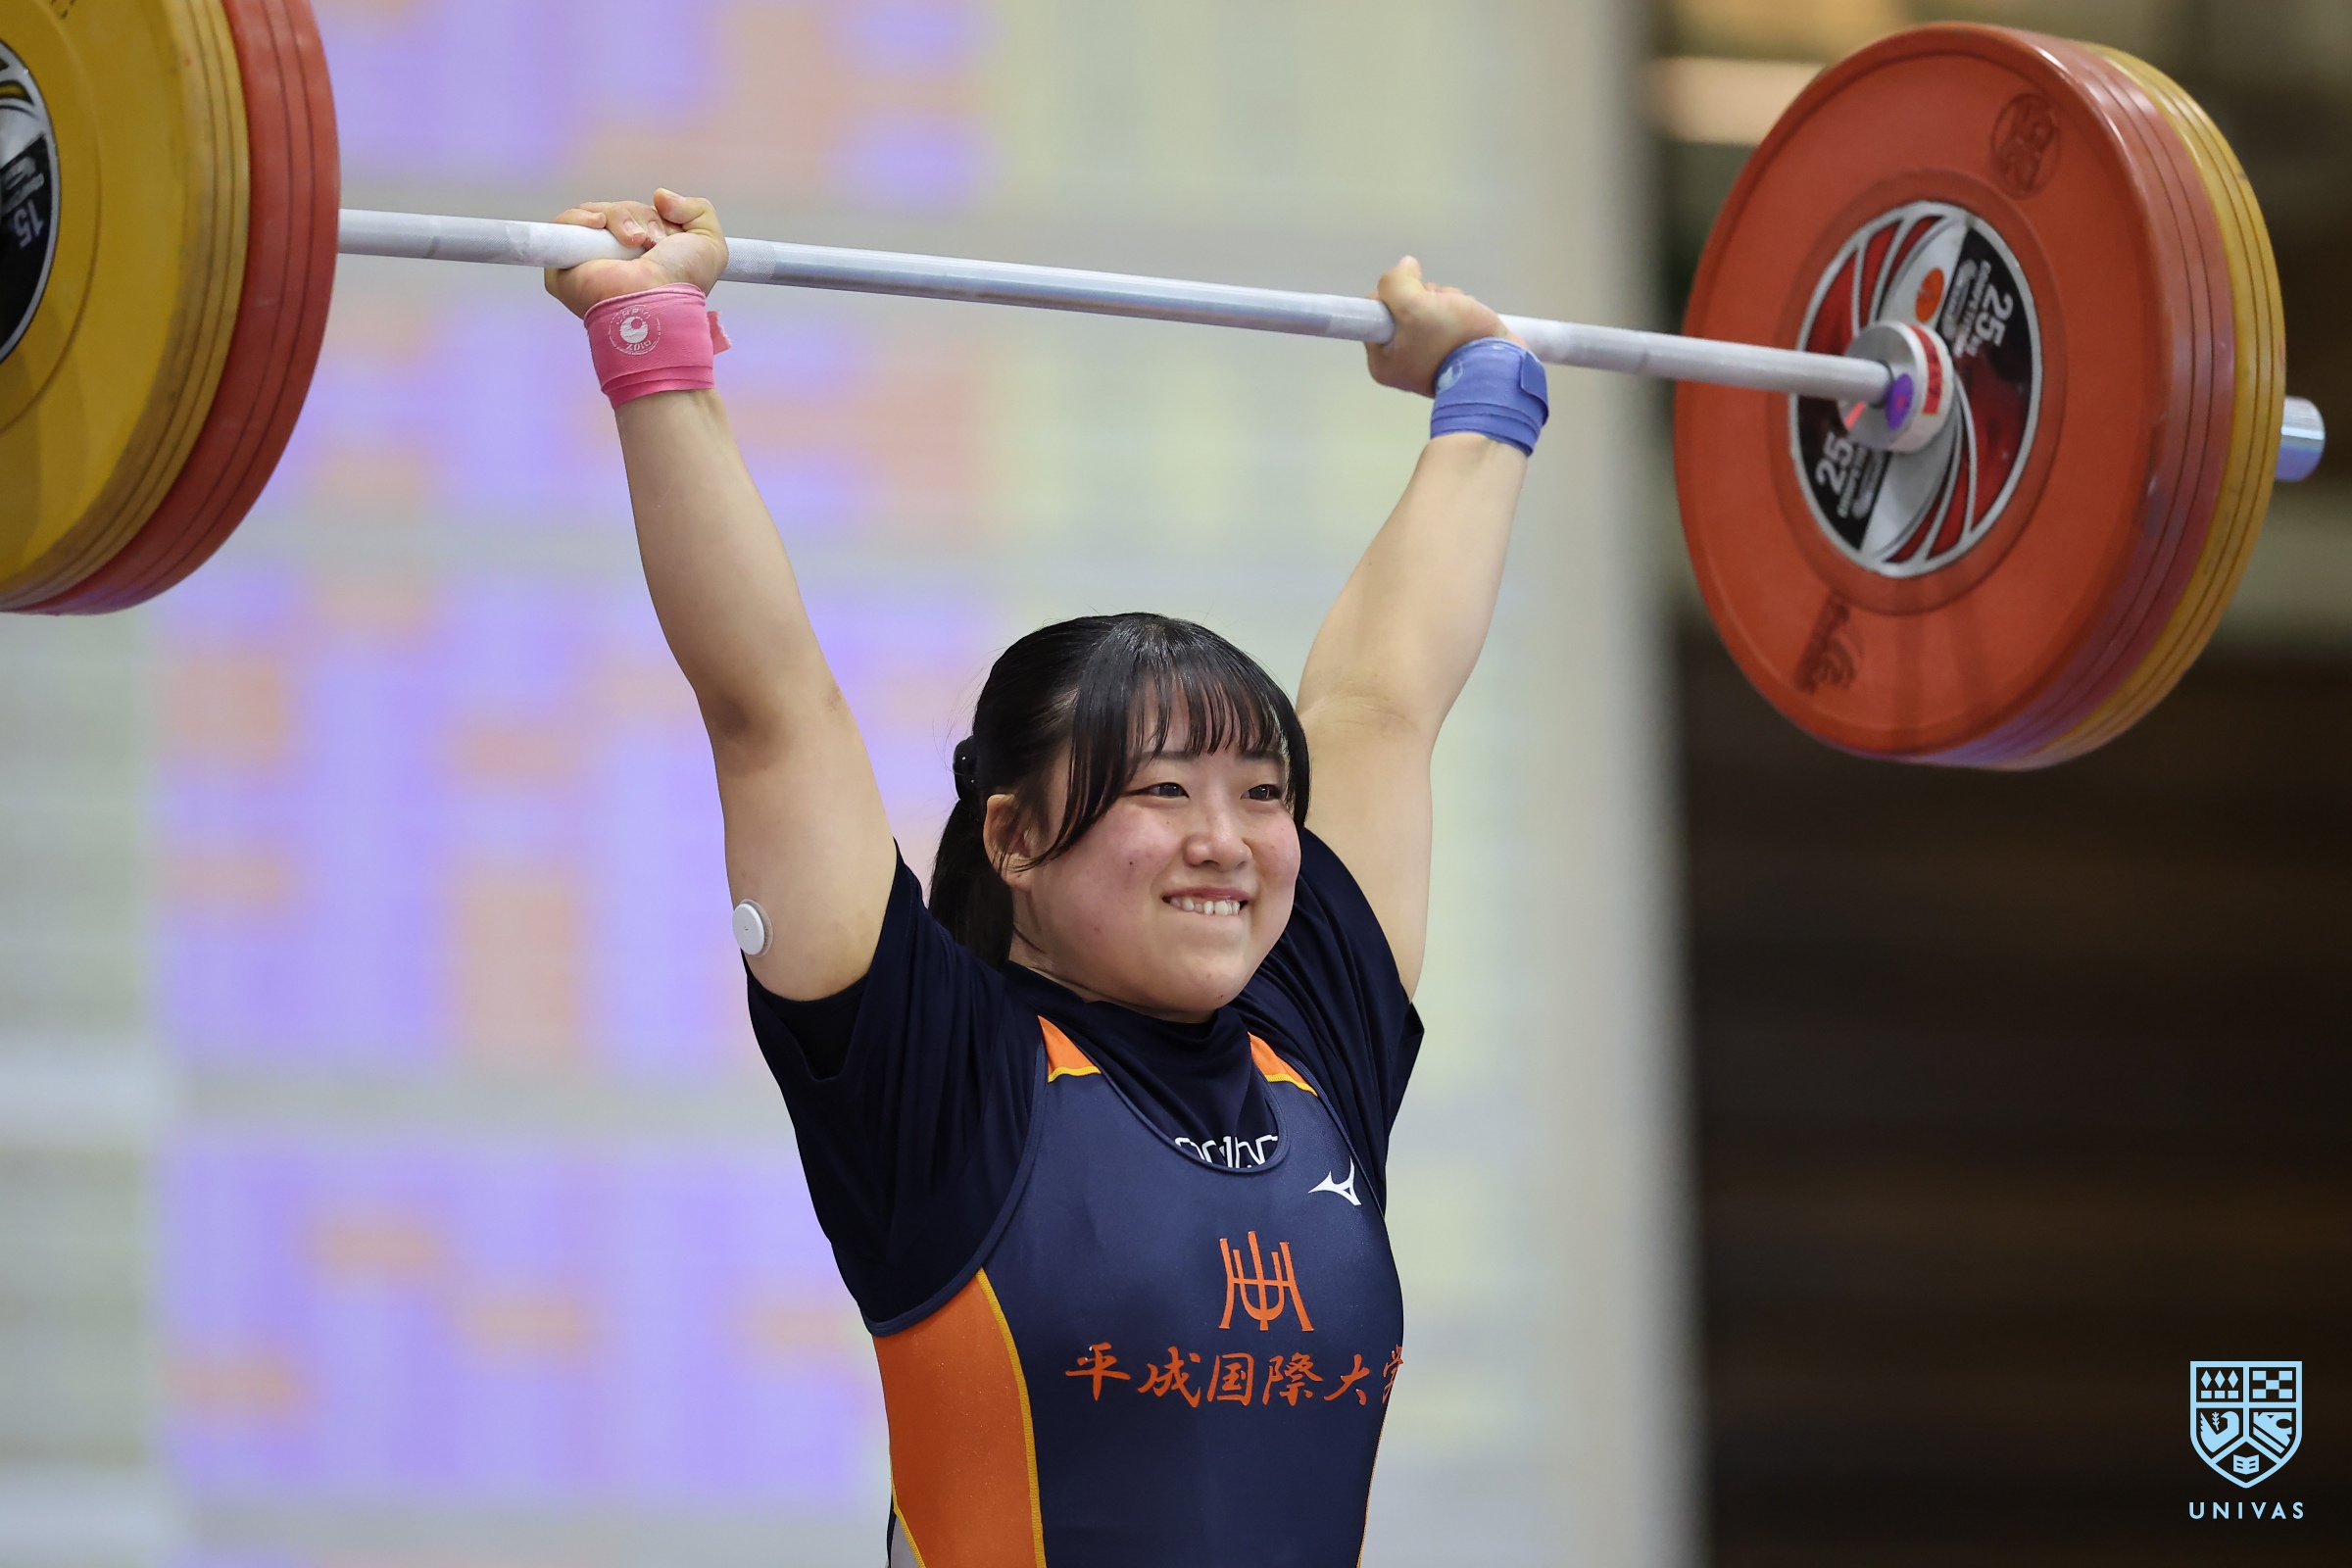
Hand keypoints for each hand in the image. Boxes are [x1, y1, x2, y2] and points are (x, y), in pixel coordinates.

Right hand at [544, 188, 728, 317]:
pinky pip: (563, 224)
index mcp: (644, 256)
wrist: (656, 301)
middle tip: (651, 242)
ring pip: (595, 213)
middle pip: (619, 211)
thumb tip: (659, 195)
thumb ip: (697, 209)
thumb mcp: (710, 243)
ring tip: (633, 241)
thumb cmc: (684, 282)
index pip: (639, 216)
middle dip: (640, 217)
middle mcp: (616, 258)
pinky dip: (580, 217)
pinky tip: (598, 224)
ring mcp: (588, 260)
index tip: (667, 237)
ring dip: (619, 218)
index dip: (654, 217)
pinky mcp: (563, 265)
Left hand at [1364, 256, 1516, 396]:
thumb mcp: (1412, 306)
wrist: (1500, 367)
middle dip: (1428, 299)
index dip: (1397, 295)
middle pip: (1406, 306)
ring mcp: (1430, 356)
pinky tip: (1471, 318)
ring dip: (1448, 302)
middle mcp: (1403, 361)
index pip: (1377, 310)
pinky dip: (1461, 311)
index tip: (1414, 300)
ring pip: (1430, 308)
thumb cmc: (1450, 341)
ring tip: (1462, 315)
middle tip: (1442, 311)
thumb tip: (1405, 267)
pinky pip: (1450, 317)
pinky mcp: (1454, 350)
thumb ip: (1396, 283)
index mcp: (1383, 361)